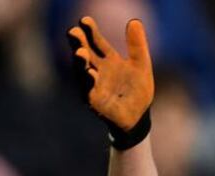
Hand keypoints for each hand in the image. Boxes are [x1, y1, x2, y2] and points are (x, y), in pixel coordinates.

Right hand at [67, 17, 153, 149]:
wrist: (139, 117)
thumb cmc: (137, 91)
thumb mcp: (141, 65)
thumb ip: (137, 45)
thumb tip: (135, 21)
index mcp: (108, 59)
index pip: (96, 41)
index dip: (90, 31)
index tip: (85, 20)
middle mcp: (97, 70)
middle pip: (84, 53)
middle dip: (78, 43)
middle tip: (73, 31)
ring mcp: (93, 85)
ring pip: (82, 71)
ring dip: (80, 62)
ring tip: (80, 52)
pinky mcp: (94, 100)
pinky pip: (88, 90)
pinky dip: (89, 82)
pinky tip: (91, 73)